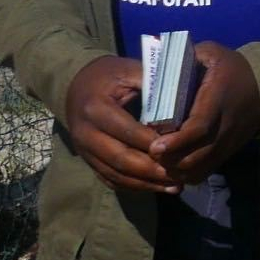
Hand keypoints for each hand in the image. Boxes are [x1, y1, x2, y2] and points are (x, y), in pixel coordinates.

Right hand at [62, 56, 177, 193]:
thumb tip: (184, 102)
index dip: (154, 143)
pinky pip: (110, 180)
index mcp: (95, 108)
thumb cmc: (109, 77)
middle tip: (180, 175)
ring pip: (116, 174)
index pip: (128, 131)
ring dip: (146, 184)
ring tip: (175, 187)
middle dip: (152, 170)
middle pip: (120, 158)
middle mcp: (85, 133)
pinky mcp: (88, 161)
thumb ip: (152, 86)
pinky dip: (134, 187)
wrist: (75, 86)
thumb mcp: (128, 71)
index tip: (180, 149)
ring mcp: (84, 151)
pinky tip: (157, 188)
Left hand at [149, 43, 259, 183]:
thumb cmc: (232, 68)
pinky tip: (172, 168)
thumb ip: (184, 59)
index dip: (176, 141)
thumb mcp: (211, 53)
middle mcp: (225, 126)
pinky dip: (187, 175)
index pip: (199, 127)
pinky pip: (206, 171)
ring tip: (157, 162)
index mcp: (218, 99)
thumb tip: (155, 66)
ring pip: (200, 168)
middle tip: (148, 154)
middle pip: (197, 155)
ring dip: (177, 170)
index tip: (154, 146)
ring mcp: (228, 142)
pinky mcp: (228, 152)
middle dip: (170, 161)